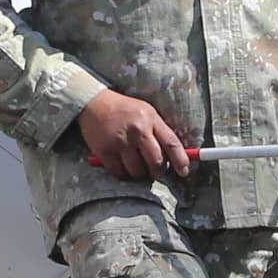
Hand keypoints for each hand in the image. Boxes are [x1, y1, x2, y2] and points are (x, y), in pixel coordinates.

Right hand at [74, 86, 198, 183]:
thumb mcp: (146, 113)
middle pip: (156, 161)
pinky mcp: (104, 151)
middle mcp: (137, 130)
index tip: (184, 172)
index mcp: (150, 119)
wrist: (93, 103)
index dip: (180, 160)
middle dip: (158, 172)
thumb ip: (159, 132)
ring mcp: (120, 141)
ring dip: (139, 174)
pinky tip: (122, 166)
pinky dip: (122, 173)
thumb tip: (174, 157)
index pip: (171, 143)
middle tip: (156, 173)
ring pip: (137, 171)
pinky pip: (119, 172)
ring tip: (137, 167)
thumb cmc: (124, 110)